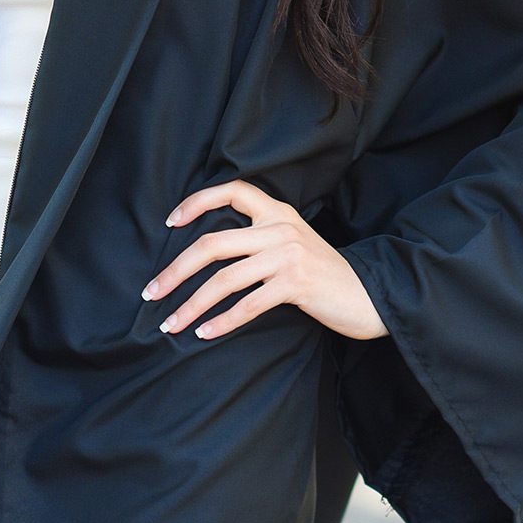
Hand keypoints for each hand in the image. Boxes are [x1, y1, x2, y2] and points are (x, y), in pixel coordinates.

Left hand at [142, 179, 389, 343]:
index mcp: (277, 212)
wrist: (370, 296)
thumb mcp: (293, 243)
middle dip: (176, 270)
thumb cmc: (325, 274)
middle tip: (152, 292)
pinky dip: (222, 321)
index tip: (170, 223)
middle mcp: (280, 228)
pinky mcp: (296, 284)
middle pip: (213, 243)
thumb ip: (260, 239)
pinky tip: (204, 333)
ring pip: (224, 279)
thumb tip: (210, 254)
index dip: (197, 202)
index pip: (232, 190)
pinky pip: (248, 305)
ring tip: (170, 323)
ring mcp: (288, 255)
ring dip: (191, 304)